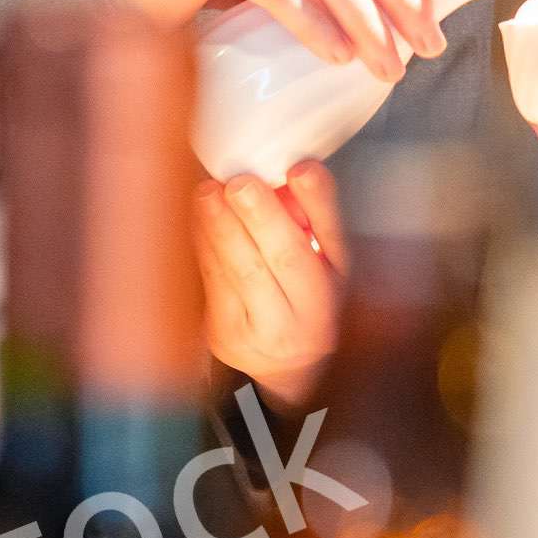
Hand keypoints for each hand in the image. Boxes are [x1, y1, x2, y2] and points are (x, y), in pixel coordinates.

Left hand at [197, 162, 342, 403]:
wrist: (286, 369)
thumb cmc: (306, 299)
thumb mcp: (324, 262)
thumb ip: (312, 219)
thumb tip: (283, 174)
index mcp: (339, 284)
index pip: (333, 237)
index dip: (318, 202)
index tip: (301, 168)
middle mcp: (311, 314)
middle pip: (286, 258)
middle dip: (260, 216)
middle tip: (240, 182)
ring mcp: (267, 331)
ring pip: (241, 271)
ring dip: (220, 226)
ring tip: (208, 193)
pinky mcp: (227, 336)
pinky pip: (214, 283)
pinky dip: (204, 245)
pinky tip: (199, 218)